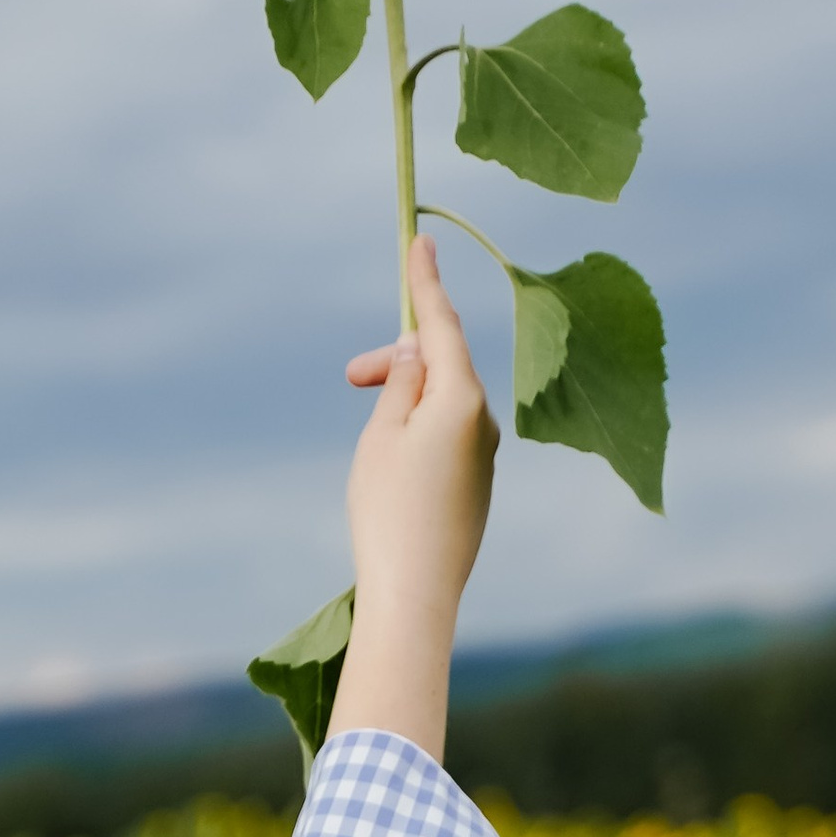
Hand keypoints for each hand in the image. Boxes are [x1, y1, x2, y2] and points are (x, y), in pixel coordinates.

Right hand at [331, 231, 497, 761]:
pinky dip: (418, 433)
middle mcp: (485, 421)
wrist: (415, 595)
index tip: (421, 241)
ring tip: (370, 440)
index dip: (426, 282)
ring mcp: (485, 457)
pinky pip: (447, 440)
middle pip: (441, 365)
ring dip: (405, 402)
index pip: (441, 322)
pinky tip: (393, 470)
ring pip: (443, 404)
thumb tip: (417, 353)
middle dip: (397, 362)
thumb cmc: (389, 511)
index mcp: (462, 397)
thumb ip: (400, 382)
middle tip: (351, 377)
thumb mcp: (383, 432)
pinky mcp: (477, 489)